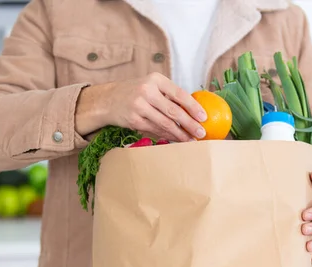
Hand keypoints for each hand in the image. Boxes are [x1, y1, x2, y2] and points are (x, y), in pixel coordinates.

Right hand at [75, 73, 206, 141]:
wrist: (108, 99)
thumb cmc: (136, 92)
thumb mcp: (152, 86)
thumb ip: (169, 95)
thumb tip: (194, 111)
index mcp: (156, 80)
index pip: (179, 94)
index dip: (193, 106)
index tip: (204, 117)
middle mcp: (147, 91)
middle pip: (173, 111)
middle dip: (190, 124)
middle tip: (201, 133)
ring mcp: (139, 106)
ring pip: (165, 124)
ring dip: (180, 134)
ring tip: (191, 140)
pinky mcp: (134, 120)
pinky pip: (155, 130)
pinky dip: (167, 136)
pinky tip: (176, 140)